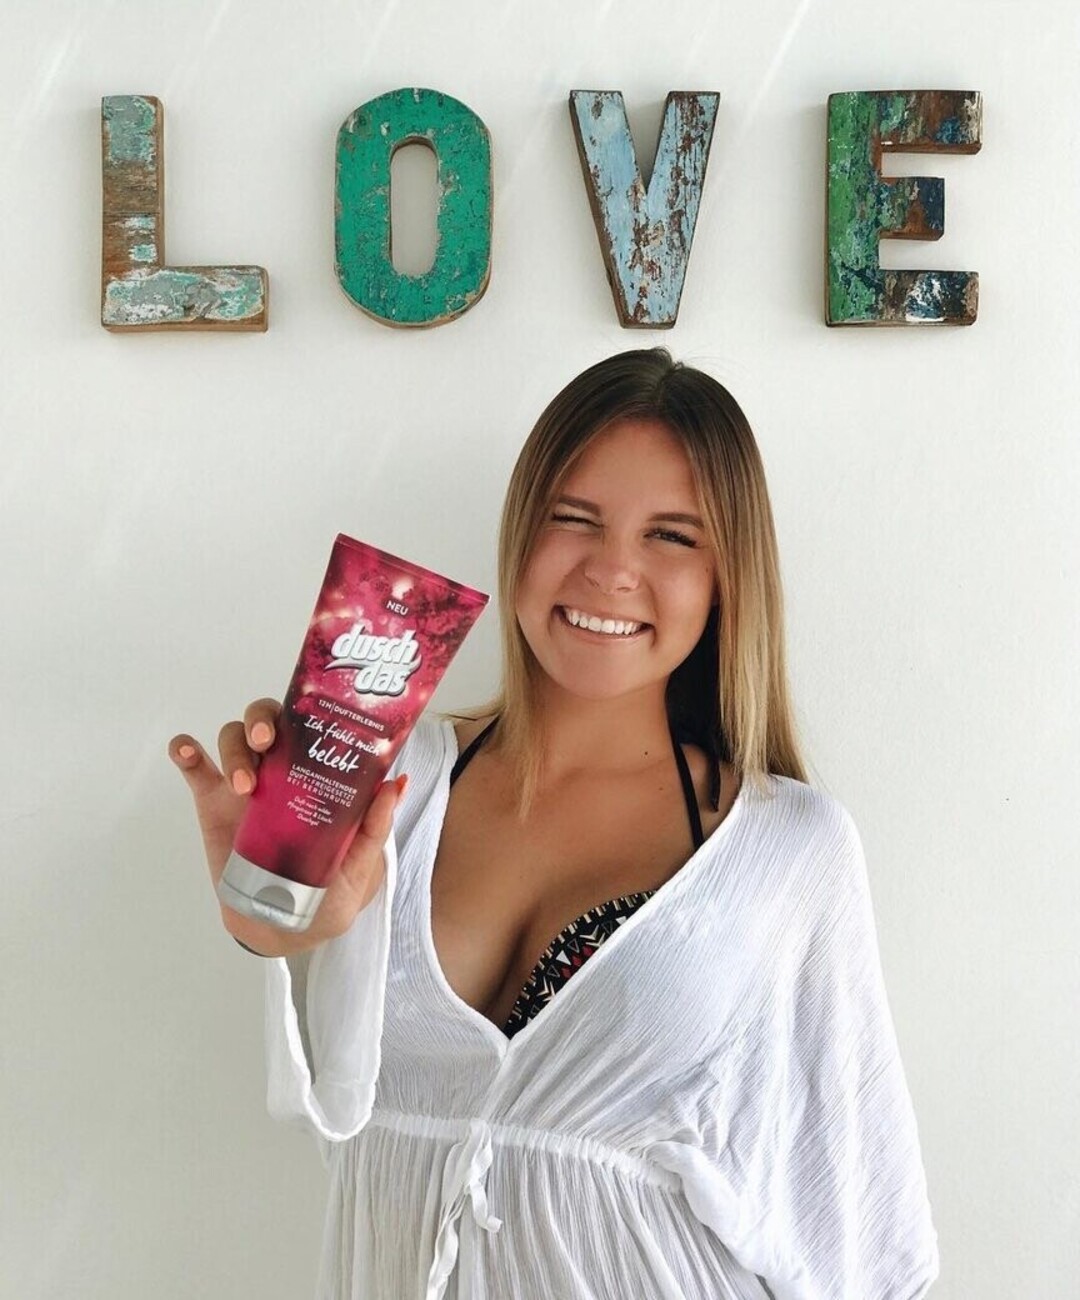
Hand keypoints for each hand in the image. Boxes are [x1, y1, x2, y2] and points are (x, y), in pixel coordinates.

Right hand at [168, 698, 406, 956]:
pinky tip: (185, 752)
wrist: (288, 927)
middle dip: (262, 720)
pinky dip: (186, 752)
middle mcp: (280, 768)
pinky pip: (195, 770)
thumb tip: (396, 784)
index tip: (306, 717)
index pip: (308, 723)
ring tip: (243, 783)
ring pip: (232, 739)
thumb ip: (375, 826)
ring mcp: (245, 785)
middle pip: (265, 720)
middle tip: (268, 743)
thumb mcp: (361, 863)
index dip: (304, 708)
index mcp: (315, 772)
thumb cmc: (330, 889)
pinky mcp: (214, 806)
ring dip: (234, 748)